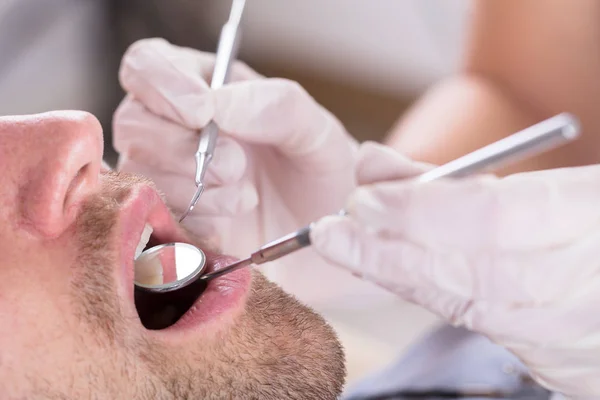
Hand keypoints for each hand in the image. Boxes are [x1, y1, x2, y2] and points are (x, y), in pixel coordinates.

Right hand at [113, 38, 359, 305]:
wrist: (324, 232)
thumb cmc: (318, 171)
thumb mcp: (314, 129)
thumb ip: (272, 105)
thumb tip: (212, 106)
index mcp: (202, 85)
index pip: (146, 65)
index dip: (162, 85)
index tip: (203, 113)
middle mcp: (172, 127)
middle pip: (132, 123)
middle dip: (184, 149)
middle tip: (237, 167)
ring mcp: (165, 177)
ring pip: (141, 175)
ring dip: (196, 190)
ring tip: (246, 197)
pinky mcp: (169, 222)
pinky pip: (157, 222)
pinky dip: (197, 225)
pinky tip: (231, 223)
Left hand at [312, 141, 599, 396]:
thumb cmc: (599, 223)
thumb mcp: (560, 181)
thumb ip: (464, 178)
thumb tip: (375, 165)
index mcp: (592, 221)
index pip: (491, 219)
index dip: (419, 211)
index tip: (365, 199)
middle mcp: (580, 286)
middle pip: (463, 271)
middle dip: (385, 251)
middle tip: (328, 231)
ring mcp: (569, 335)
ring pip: (463, 304)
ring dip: (395, 275)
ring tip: (344, 248)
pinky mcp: (559, 363)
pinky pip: (478, 324)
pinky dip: (429, 294)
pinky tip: (391, 271)